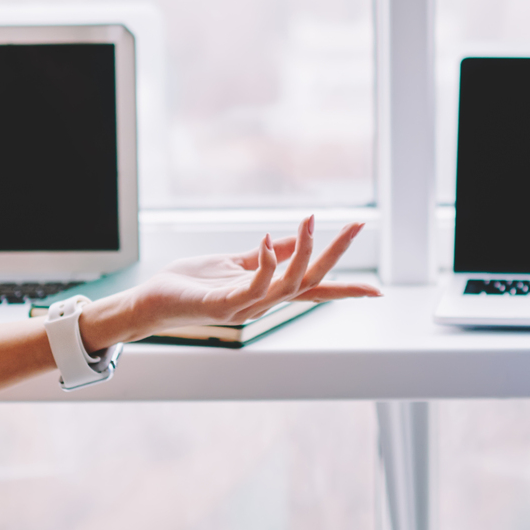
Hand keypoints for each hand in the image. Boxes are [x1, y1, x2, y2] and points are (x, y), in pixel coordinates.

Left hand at [101, 217, 380, 342]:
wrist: (150, 302)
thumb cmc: (189, 284)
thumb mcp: (233, 263)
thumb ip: (264, 255)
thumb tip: (292, 241)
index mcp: (268, 292)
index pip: (315, 290)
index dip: (346, 288)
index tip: (378, 291)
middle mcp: (263, 304)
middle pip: (312, 281)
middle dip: (337, 253)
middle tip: (359, 225)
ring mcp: (245, 308)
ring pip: (290, 283)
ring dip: (303, 250)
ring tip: (310, 222)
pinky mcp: (223, 306)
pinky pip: (254, 287)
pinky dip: (265, 264)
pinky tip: (264, 241)